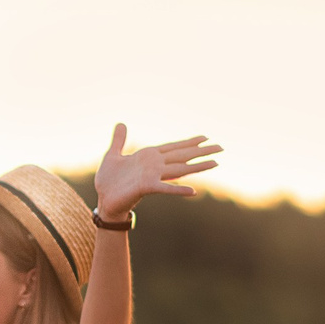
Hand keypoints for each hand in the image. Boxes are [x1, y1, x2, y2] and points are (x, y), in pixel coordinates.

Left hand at [94, 125, 221, 221]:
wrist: (103, 200)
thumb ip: (119, 140)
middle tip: (221, 147)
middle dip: (201, 151)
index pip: (173, 147)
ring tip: (215, 163)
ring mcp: (152, 176)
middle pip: (182, 156)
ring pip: (179, 169)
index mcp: (148, 157)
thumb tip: (121, 123)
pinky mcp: (146, 187)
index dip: (189, 142)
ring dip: (197, 167)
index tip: (205, 137)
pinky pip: (165, 188)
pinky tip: (193, 191)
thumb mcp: (112, 155)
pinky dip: (178, 189)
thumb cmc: (108, 181)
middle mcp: (155, 166)